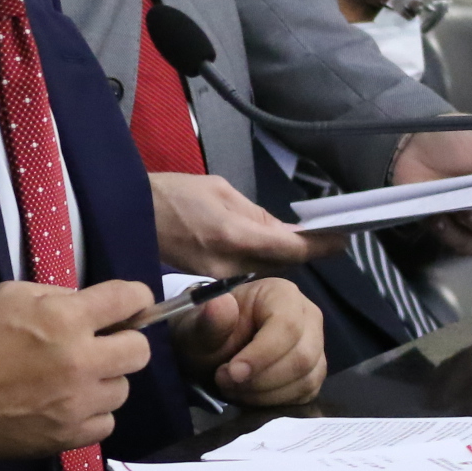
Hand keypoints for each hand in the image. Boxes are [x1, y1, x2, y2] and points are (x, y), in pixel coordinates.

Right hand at [0, 280, 151, 459]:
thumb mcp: (10, 295)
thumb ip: (57, 297)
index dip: (135, 299)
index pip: (131, 299)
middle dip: (123, 343)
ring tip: (75, 380)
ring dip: (104, 381)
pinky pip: (105, 423)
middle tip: (100, 345)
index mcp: (67, 320)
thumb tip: (89, 307)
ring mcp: (78, 404)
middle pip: (139, 351)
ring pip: (122, 390)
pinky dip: (91, 413)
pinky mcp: (69, 437)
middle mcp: (83, 362)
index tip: (129, 305)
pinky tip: (68, 406)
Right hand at [149, 172, 344, 274]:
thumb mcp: (220, 190)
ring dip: (283, 255)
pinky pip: (247, 272)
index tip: (343, 239)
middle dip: (304, 249)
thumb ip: (257, 215)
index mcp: (235, 235)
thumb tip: (288, 231)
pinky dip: (261, 259)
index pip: (291, 247)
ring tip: (297, 236)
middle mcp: (231, 263)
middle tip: (324, 233)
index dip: (321, 245)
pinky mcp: (210, 280)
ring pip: (266, 269)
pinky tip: (265, 245)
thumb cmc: (173, 194)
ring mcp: (220, 276)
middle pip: (283, 263)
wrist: (129, 216)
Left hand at [172, 278, 324, 407]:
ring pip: (305, 379)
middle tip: (225, 381)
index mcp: (282, 294)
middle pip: (302, 357)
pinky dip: (274, 401)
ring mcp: (316, 345)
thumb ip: (209, 319)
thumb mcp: (199, 326)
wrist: (214, 347)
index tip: (232, 373)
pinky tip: (250, 394)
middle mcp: (308, 316)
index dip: (261, 355)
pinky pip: (305, 394)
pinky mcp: (315, 372)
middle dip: (260, 379)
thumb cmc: (210, 331)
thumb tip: (221, 304)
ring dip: (264, 393)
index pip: (287, 326)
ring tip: (233, 387)